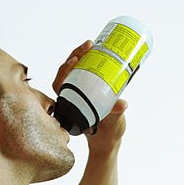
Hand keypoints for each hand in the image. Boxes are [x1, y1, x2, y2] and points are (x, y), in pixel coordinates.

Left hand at [51, 41, 126, 155]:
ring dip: (83, 56)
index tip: (75, 60)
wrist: (108, 139)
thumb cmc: (107, 134)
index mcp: (70, 106)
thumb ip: (115, 113)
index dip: (65, 70)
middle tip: (89, 45)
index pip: (60, 84)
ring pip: (77, 70)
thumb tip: (122, 104)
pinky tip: (99, 52)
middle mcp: (72, 97)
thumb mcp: (111, 123)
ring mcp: (80, 93)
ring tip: (94, 45)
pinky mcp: (89, 90)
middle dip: (76, 55)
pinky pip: (86, 73)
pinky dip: (91, 62)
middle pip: (68, 72)